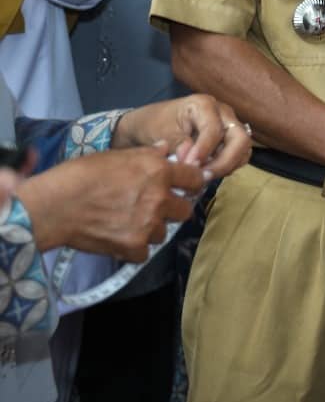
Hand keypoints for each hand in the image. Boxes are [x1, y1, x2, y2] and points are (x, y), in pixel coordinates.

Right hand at [16, 147, 207, 260]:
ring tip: (127, 222)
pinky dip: (134, 248)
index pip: (195, 179)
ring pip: (163, 232)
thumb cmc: (80, 175)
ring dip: (151, 229)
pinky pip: (145, 252)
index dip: (191, 183)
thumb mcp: (116, 155)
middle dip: (172, 209)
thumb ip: (147, 155)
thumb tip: (166, 149)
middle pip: (185, 210)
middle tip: (153, 208)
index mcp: (158, 171)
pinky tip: (118, 237)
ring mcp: (148, 224)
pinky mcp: (134, 246)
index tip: (185, 187)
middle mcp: (159, 198)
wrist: (53, 206)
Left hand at [115, 94, 252, 173]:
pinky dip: (228, 167)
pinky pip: (239, 155)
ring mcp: (229, 126)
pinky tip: (208, 172)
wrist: (151, 124)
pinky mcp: (229, 140)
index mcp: (204, 105)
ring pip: (243, 149)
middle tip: (204, 176)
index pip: (214, 129)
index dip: (204, 150)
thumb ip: (178, 144)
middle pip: (240, 138)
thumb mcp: (161, 132)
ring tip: (204, 177)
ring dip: (227, 166)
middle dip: (225, 161)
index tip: (190, 166)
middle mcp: (223, 113)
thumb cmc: (155, 124)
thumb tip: (191, 160)